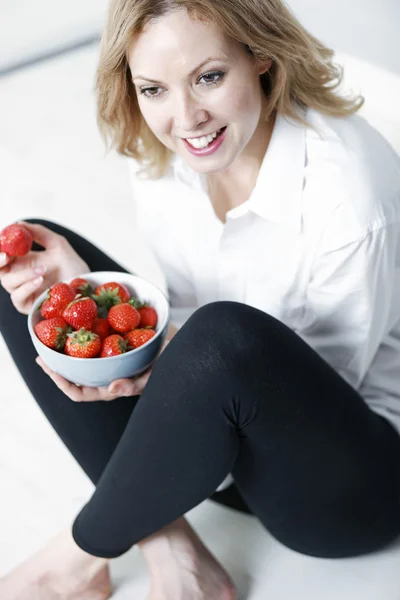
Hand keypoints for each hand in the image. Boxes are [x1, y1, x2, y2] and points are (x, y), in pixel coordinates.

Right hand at [0, 221, 89, 314]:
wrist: (85, 286)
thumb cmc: (73, 267)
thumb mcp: (58, 244)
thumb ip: (39, 232)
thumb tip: (18, 223)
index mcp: (24, 260)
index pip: (4, 252)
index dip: (0, 246)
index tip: (3, 237)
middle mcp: (20, 274)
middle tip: (6, 255)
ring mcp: (23, 290)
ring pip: (8, 281)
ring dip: (23, 274)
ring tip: (43, 269)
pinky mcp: (28, 305)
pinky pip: (18, 296)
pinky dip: (27, 286)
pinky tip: (40, 280)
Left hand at [35, 339, 170, 401]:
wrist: (178, 344)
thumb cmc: (167, 362)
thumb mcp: (153, 375)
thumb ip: (134, 385)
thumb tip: (112, 389)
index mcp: (111, 388)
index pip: (80, 393)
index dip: (62, 384)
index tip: (50, 370)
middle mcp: (106, 376)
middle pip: (74, 377)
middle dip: (55, 368)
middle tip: (41, 354)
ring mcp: (108, 362)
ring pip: (80, 361)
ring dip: (64, 352)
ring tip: (49, 340)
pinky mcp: (112, 347)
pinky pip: (91, 344)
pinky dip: (80, 336)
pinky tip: (72, 323)